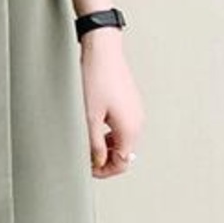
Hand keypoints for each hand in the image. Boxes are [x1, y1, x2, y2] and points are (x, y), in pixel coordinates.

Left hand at [79, 31, 143, 177]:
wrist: (103, 51)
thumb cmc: (96, 79)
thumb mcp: (89, 117)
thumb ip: (94, 145)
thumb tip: (97, 163)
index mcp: (130, 129)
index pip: (123, 163)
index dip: (104, 171)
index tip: (88, 169)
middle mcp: (138, 122)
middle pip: (124, 152)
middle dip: (105, 159)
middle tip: (85, 156)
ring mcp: (136, 111)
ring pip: (123, 139)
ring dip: (107, 146)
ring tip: (87, 140)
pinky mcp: (131, 102)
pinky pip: (123, 126)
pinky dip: (110, 132)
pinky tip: (95, 125)